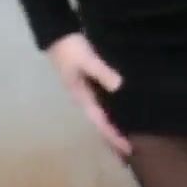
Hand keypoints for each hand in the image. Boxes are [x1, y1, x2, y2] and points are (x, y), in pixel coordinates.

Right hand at [46, 33, 131, 157]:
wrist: (56, 34)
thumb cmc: (70, 49)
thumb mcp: (87, 59)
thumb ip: (103, 73)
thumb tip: (120, 87)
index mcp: (82, 98)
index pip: (101, 123)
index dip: (114, 136)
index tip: (128, 149)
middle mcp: (84, 99)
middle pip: (100, 124)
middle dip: (113, 138)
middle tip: (129, 152)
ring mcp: (85, 92)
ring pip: (101, 115)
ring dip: (112, 126)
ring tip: (127, 137)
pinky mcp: (89, 84)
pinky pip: (103, 104)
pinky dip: (112, 112)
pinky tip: (121, 112)